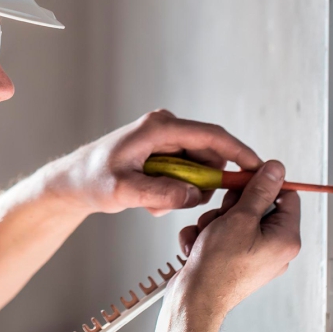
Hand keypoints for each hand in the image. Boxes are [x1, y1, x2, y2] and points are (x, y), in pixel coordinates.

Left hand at [45, 110, 262, 215]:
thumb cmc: (92, 180)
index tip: (259, 169)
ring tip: (154, 203)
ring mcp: (165, 138)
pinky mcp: (163, 151)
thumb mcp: (124, 191)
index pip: (211, 136)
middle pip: (209, 156)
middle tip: (176, 205)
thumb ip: (160, 192)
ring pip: (198, 169)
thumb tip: (194, 194)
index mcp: (160, 127)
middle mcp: (166, 127)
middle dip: (201, 184)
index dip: (239, 152)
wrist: (73, 182)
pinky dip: (174, 191)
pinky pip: (186, 174)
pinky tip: (150, 200)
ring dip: (184, 191)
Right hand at [155, 161, 301, 331]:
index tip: (245, 179)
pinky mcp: (234, 260)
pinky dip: (206, 236)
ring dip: (214, 220)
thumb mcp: (240, 218)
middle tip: (223, 215)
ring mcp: (253, 255)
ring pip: (234, 219)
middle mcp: (274, 247)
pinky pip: (222, 235)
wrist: (196, 298)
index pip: (287, 196)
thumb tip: (275, 170)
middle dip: (231, 206)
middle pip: (256, 206)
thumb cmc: (220, 268)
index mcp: (286, 238)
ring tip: (206, 235)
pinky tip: (198, 244)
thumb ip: (259, 191)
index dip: (264, 183)